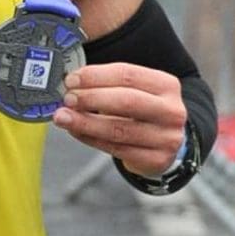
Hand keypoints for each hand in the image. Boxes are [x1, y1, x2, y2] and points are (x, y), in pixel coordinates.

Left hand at [53, 61, 186, 173]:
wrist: (165, 143)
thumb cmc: (142, 112)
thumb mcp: (136, 91)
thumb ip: (108, 85)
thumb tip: (72, 84)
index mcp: (166, 85)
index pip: (128, 74)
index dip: (96, 76)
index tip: (72, 80)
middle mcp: (171, 111)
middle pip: (126, 101)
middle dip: (91, 98)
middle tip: (67, 99)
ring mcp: (166, 138)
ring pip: (118, 129)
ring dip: (85, 122)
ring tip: (63, 117)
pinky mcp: (156, 160)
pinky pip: (116, 149)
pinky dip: (90, 139)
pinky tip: (76, 131)